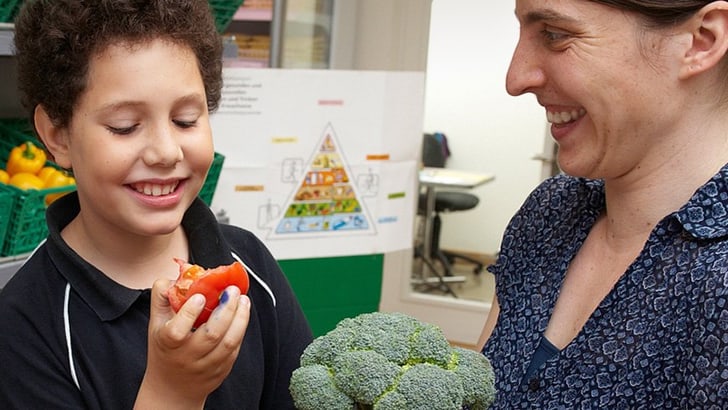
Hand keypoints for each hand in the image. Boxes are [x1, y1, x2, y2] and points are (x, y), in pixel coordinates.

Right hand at [135, 280, 250, 408]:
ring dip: (240, 318)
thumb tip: (181, 274)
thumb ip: (163, 296)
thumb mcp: (156, 323)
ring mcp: (206, 366)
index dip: (189, 313)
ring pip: (229, 342)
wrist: (172, 387)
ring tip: (243, 299)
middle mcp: (187, 357)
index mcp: (168, 344)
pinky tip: (242, 313)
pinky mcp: (222, 370)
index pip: (177, 331)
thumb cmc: (165, 347)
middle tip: (233, 290)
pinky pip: (235, 348)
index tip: (200, 296)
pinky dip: (241, 328)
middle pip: (212, 335)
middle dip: (226, 309)